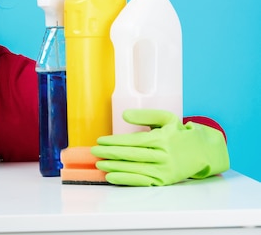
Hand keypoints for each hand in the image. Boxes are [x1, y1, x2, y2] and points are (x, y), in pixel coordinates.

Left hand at [91, 109, 228, 185]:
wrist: (203, 151)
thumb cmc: (180, 133)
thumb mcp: (167, 118)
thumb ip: (145, 115)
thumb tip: (124, 115)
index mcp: (163, 139)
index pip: (133, 141)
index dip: (114, 141)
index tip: (100, 140)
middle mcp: (164, 156)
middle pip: (131, 155)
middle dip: (110, 153)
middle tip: (94, 152)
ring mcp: (165, 170)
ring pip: (134, 169)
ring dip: (114, 167)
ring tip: (99, 164)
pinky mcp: (164, 181)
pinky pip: (141, 181)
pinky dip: (125, 180)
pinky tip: (111, 177)